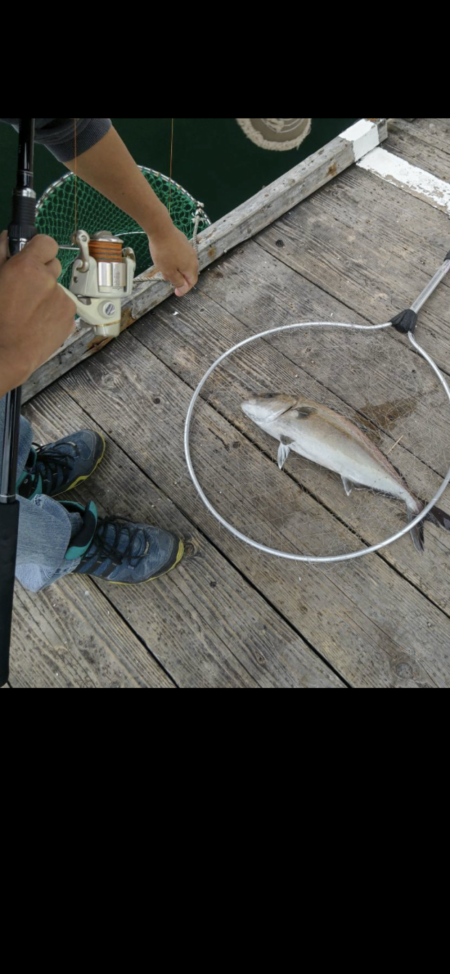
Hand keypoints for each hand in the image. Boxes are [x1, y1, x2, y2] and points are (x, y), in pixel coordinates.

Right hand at [0, 233, 75, 395]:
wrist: (5, 353)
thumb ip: (2, 254)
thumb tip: (9, 238)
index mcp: (27, 267)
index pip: (46, 242)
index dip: (39, 248)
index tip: (33, 255)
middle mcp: (49, 281)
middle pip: (54, 264)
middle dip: (42, 272)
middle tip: (26, 288)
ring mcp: (62, 300)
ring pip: (58, 288)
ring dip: (47, 293)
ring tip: (30, 310)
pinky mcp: (70, 318)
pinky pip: (64, 306)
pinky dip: (54, 311)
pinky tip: (38, 321)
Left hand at [148, 224, 198, 296]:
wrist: (161, 229)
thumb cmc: (164, 253)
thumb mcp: (168, 271)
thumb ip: (177, 281)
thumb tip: (183, 288)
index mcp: (191, 267)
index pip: (192, 282)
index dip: (184, 289)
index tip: (176, 293)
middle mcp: (193, 258)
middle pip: (189, 273)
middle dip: (180, 279)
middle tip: (170, 281)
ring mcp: (189, 249)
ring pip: (185, 264)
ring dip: (177, 270)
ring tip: (165, 270)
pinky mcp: (183, 242)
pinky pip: (182, 256)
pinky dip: (175, 261)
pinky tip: (166, 259)